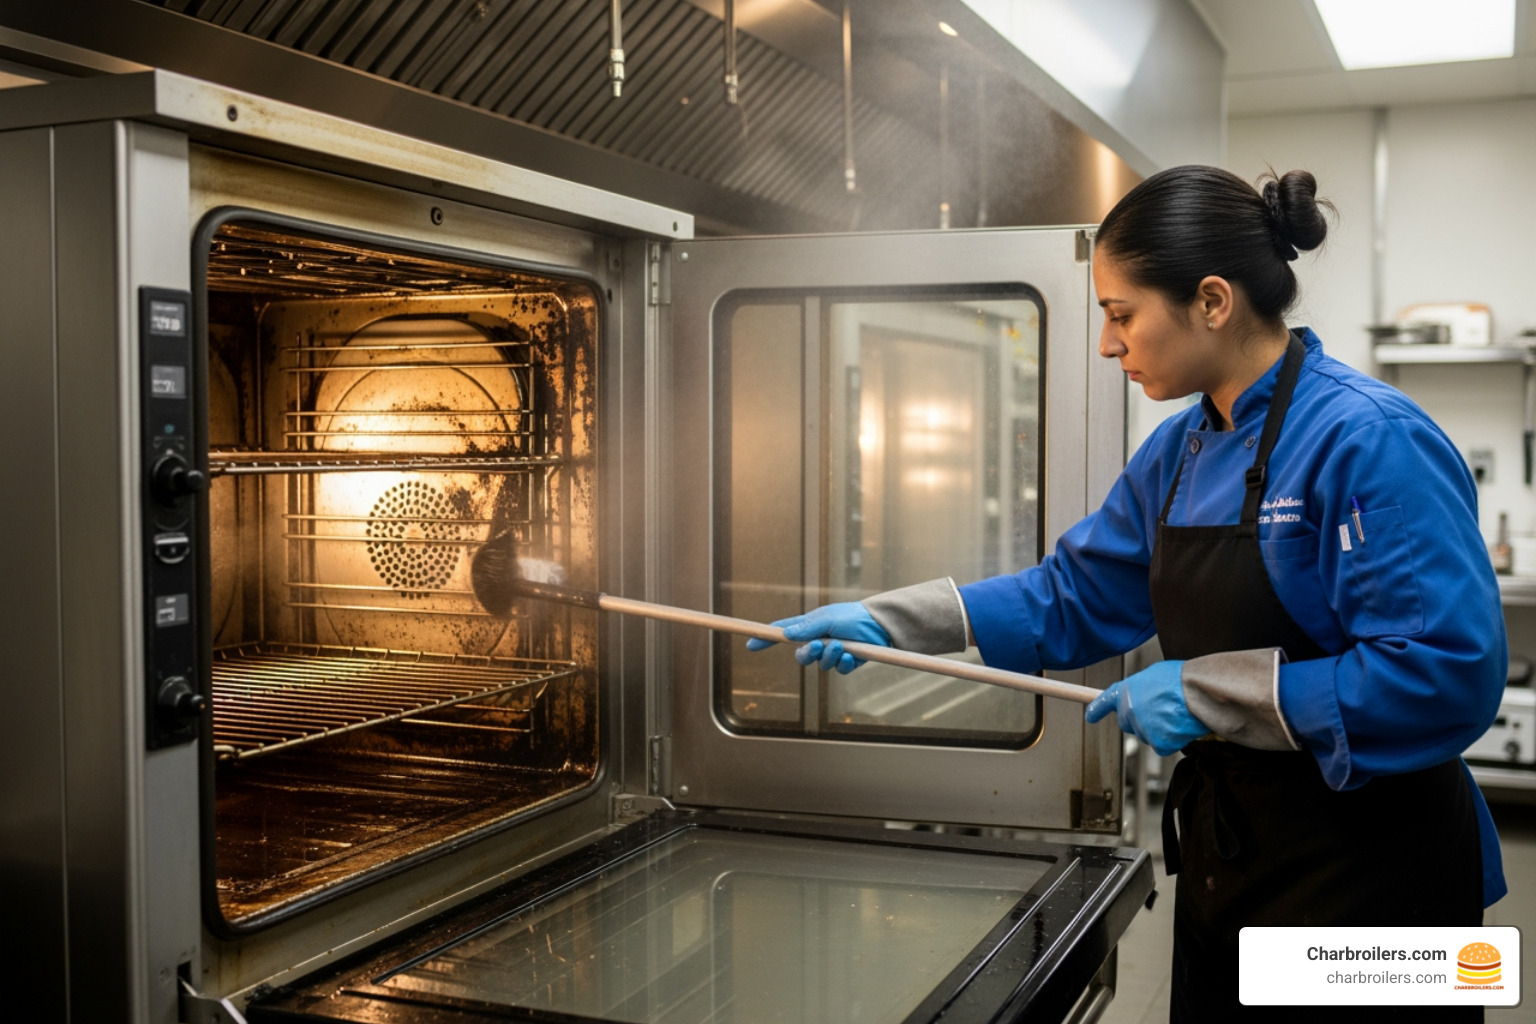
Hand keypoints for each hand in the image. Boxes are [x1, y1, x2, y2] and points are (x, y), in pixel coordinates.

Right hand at [744, 601, 891, 673]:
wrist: (881, 624)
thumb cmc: (853, 616)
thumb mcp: (828, 618)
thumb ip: (807, 627)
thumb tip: (786, 634)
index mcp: (811, 626)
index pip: (783, 632)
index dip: (767, 639)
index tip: (751, 645)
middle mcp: (819, 640)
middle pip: (801, 655)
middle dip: (808, 653)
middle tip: (819, 645)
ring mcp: (833, 652)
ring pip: (820, 664)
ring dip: (829, 657)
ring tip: (841, 646)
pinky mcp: (847, 662)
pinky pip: (837, 670)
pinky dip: (842, 664)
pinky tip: (850, 656)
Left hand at [1084, 660, 1208, 755]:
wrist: (1197, 689)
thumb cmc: (1180, 678)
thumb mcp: (1154, 674)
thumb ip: (1142, 688)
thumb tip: (1145, 696)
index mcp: (1126, 690)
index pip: (1105, 701)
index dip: (1096, 709)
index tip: (1090, 716)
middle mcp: (1129, 710)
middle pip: (1129, 724)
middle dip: (1141, 721)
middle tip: (1161, 711)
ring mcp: (1142, 728)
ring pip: (1147, 735)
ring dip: (1159, 729)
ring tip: (1176, 713)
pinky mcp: (1158, 742)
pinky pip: (1162, 746)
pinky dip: (1172, 740)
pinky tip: (1180, 726)